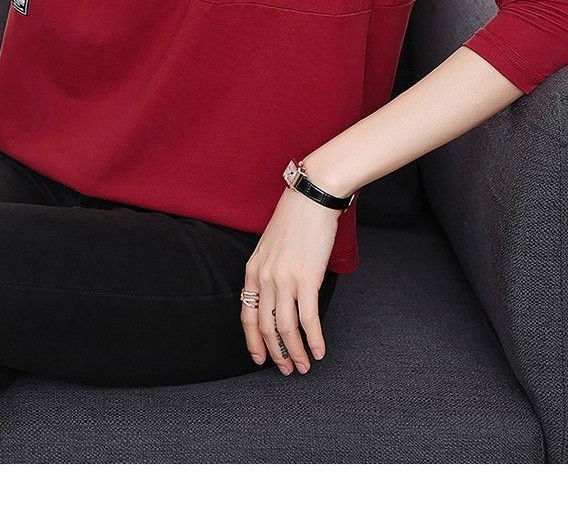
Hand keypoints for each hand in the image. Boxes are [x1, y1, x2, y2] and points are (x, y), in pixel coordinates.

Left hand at [241, 185, 338, 374]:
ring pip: (286, 328)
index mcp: (253, 269)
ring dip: (295, 351)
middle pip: (265, 327)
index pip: (247, 315)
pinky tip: (320, 350)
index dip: (253, 341)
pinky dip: (315, 339)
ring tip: (305, 365)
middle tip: (288, 369)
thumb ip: (269, 270)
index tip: (259, 358)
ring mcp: (284, 279)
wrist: (312, 197)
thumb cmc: (295, 218)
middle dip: (276, 353)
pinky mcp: (307, 279)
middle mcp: (265, 277)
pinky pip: (308, 319)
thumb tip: (278, 295)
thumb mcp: (271, 246)